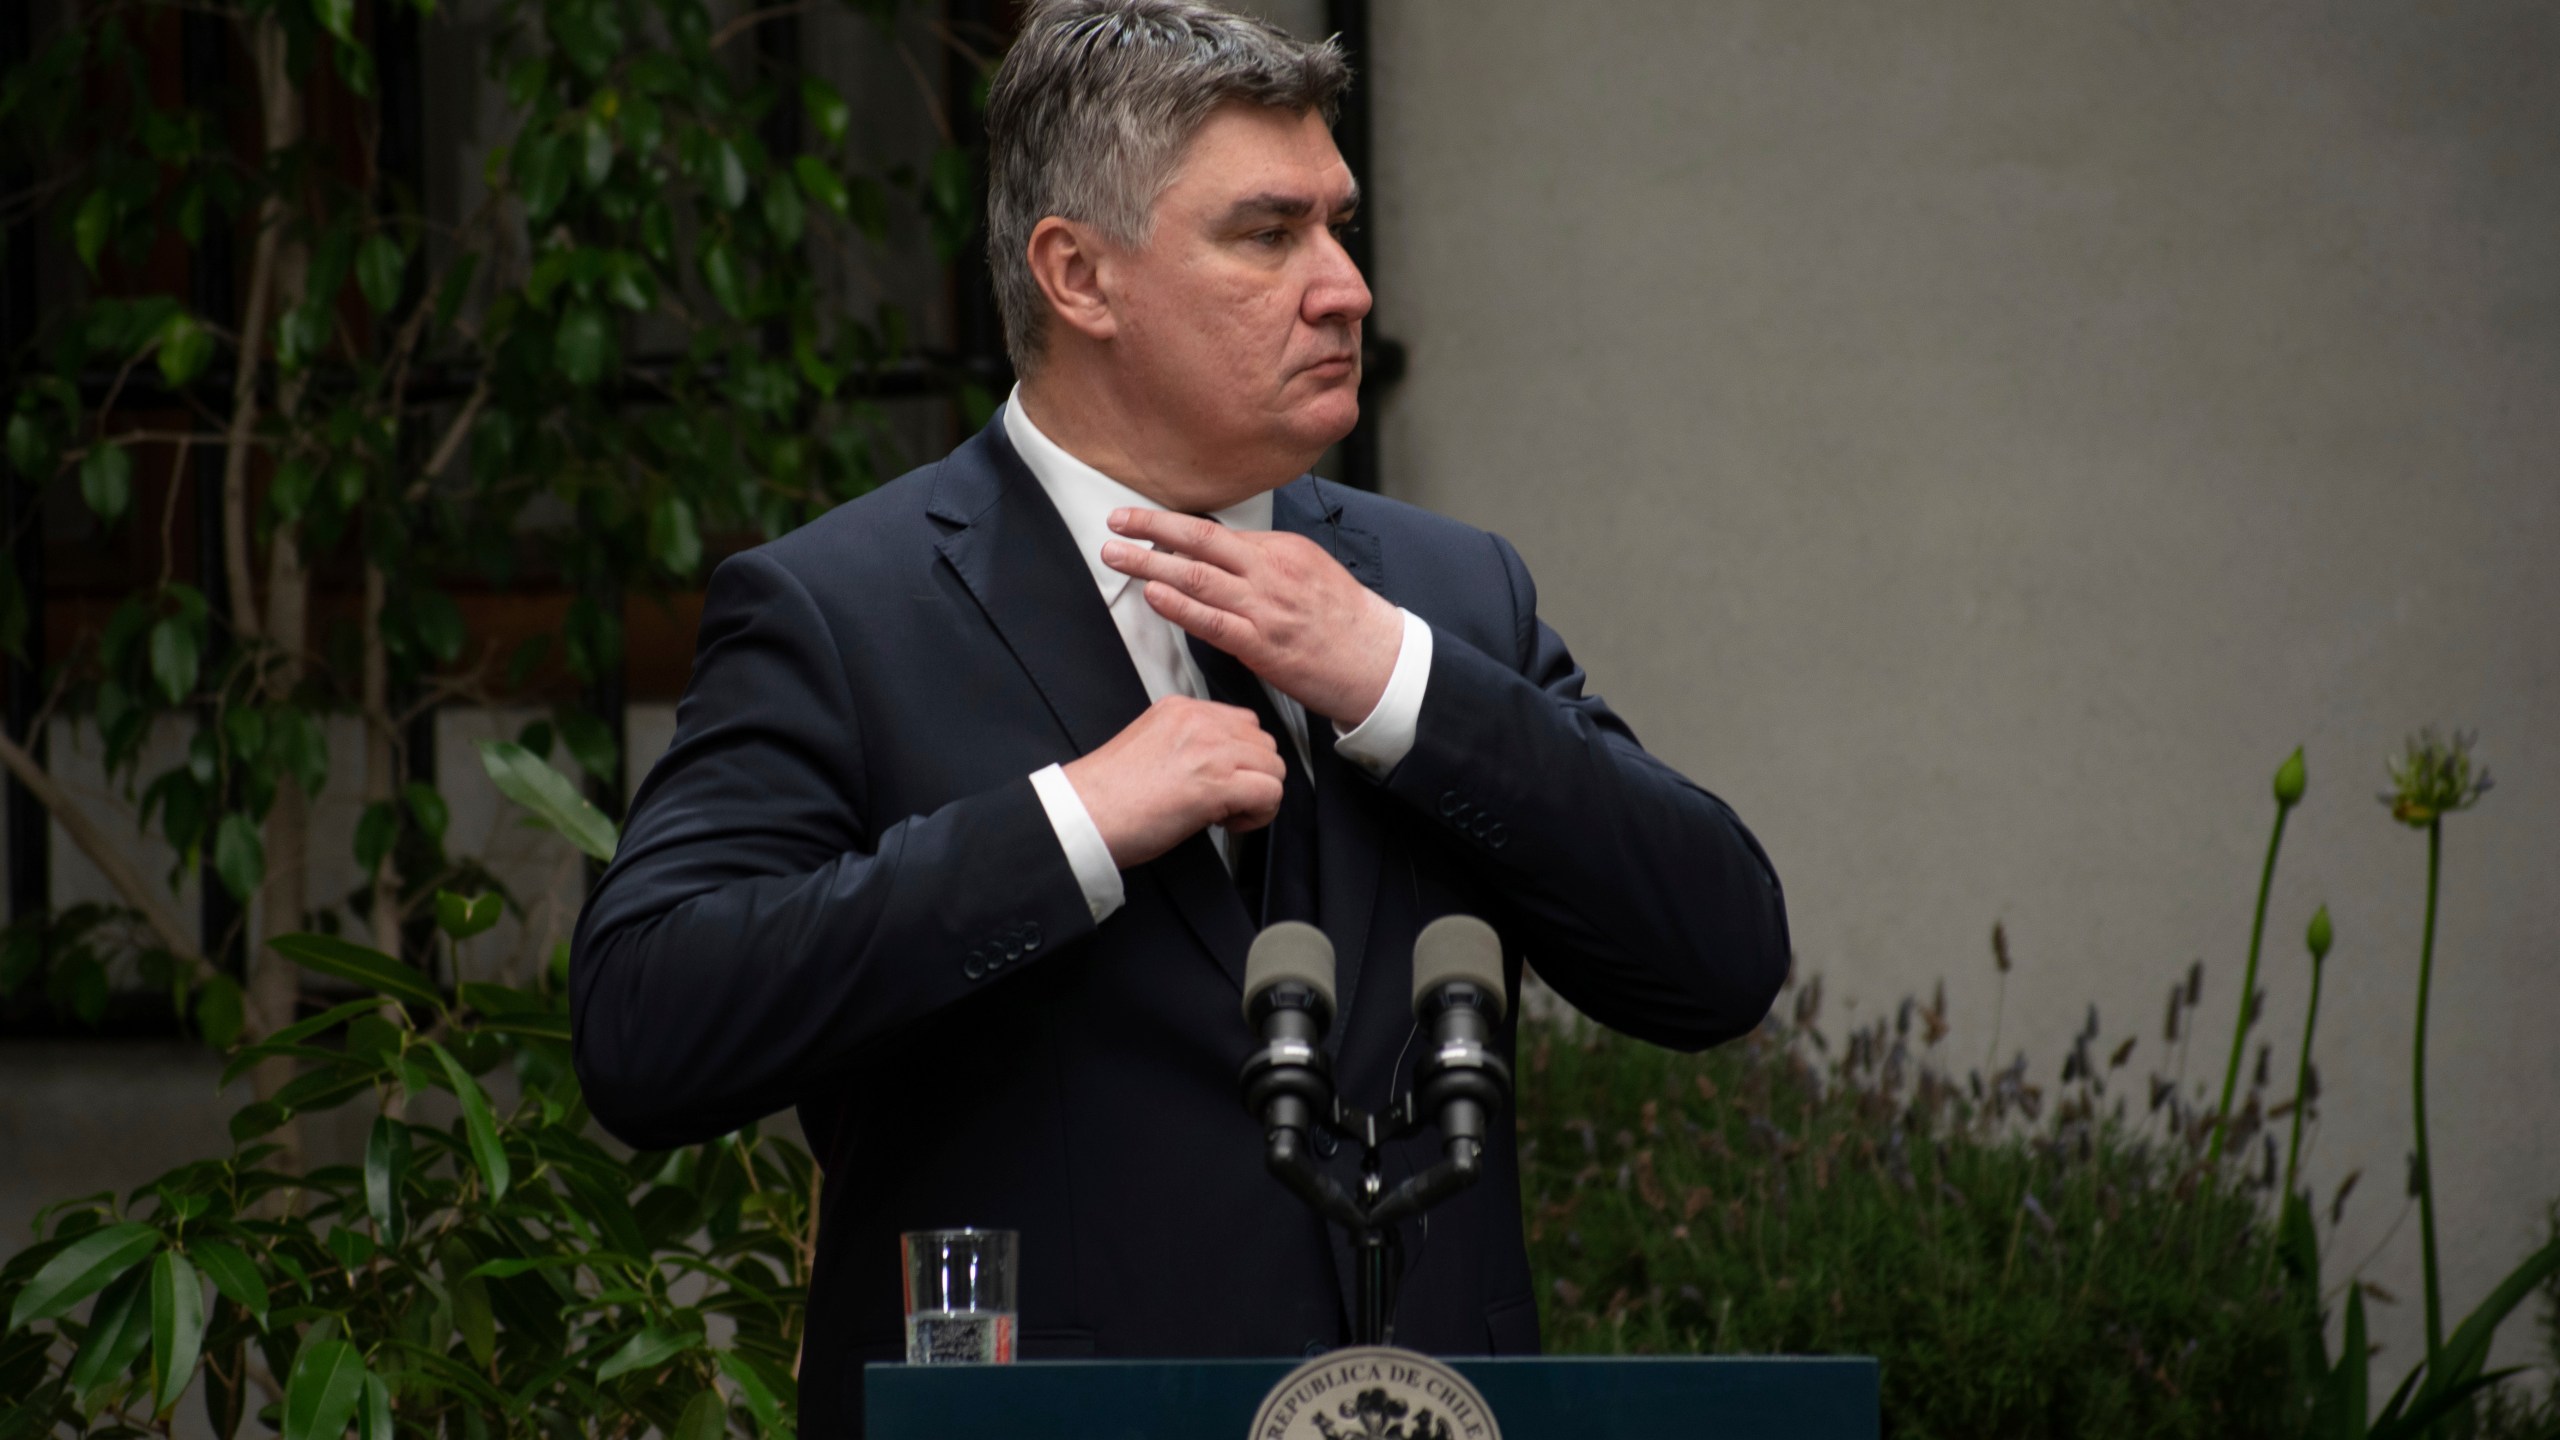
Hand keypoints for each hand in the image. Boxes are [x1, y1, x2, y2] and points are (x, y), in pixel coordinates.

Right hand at [1062, 696, 1285, 868]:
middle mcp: (1200, 721)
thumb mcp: (1152, 744)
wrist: (1085, 814)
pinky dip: (1258, 814)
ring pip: (1274, 768)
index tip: (1219, 781)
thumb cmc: (1110, 794)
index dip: (1239, 759)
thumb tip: (1222, 766)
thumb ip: (1190, 742)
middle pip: (1264, 744)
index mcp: (1181, 708)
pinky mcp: (1217, 784)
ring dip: (1259, 795)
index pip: (1243, 723)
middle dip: (1253, 776)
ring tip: (1226, 813)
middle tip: (1224, 801)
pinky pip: (1270, 793)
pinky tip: (1227, 823)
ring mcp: (1211, 749)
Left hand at [1100, 509, 1403, 724]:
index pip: (1216, 532)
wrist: (1378, 660)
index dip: (1172, 525)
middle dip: (1151, 529)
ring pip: (1198, 577)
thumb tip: (1224, 554)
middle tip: (1114, 522)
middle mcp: (1271, 571)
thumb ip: (1266, 561)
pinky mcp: (1262, 644)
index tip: (1140, 520)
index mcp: (1282, 549)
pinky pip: (1212, 621)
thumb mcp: (1310, 571)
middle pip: (1200, 541)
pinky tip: (1153, 596)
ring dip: (1150, 565)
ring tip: (1116, 556)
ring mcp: (1265, 607)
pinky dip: (1179, 606)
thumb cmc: (1344, 621)